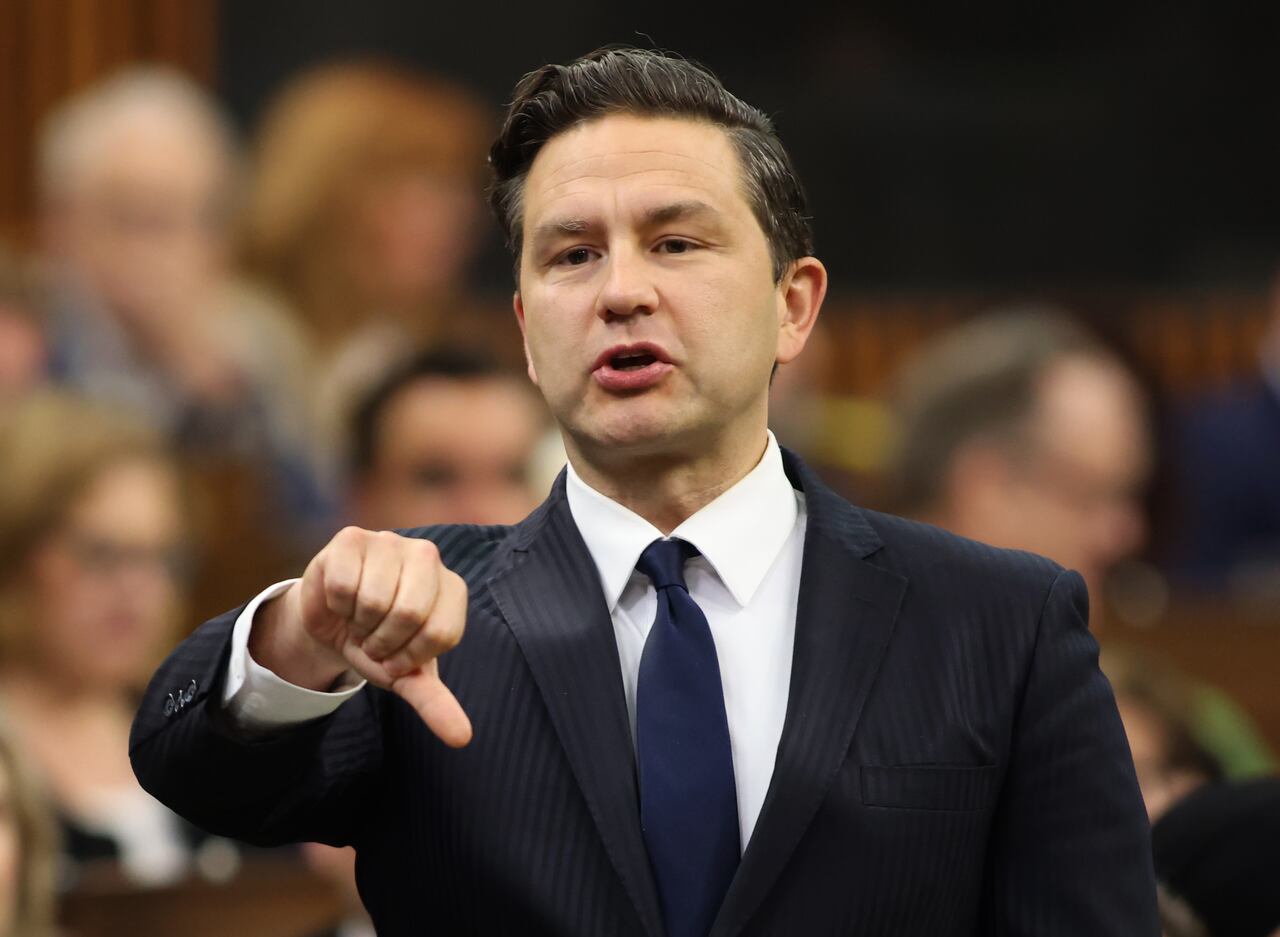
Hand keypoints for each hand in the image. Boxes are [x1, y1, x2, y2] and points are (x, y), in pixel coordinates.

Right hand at [252, 527, 470, 746]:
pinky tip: (340, 600)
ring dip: (357, 623)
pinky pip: (343, 583)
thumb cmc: (378, 642)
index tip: (395, 655)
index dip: (408, 656)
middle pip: (409, 612)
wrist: (331, 620)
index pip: (440, 633)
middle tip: (373, 639)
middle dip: (382, 641)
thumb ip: (434, 702)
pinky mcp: (352, 538)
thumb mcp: (406, 674)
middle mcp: (427, 556)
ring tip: (358, 619)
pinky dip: (335, 604)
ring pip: (373, 599)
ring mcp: (390, 541)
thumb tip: (462, 738)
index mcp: (452, 587)